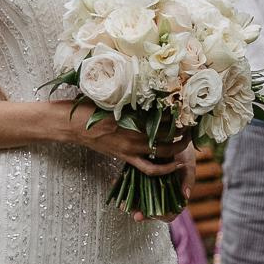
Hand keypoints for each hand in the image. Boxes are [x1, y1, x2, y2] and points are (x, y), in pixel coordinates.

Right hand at [64, 101, 186, 173]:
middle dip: (184, 133)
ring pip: (163, 153)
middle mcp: (134, 135)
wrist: (71, 125)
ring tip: (186, 141)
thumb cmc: (89, 107)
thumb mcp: (113, 99)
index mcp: (131, 118)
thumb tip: (152, 94)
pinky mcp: (125, 158)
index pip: (163, 118)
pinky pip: (149, 169)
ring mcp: (130, 149)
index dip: (179, 115)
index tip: (187, 109)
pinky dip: (164, 169)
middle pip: (168, 136)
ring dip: (178, 149)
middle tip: (192, 125)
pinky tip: (174, 164)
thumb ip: (133, 100)